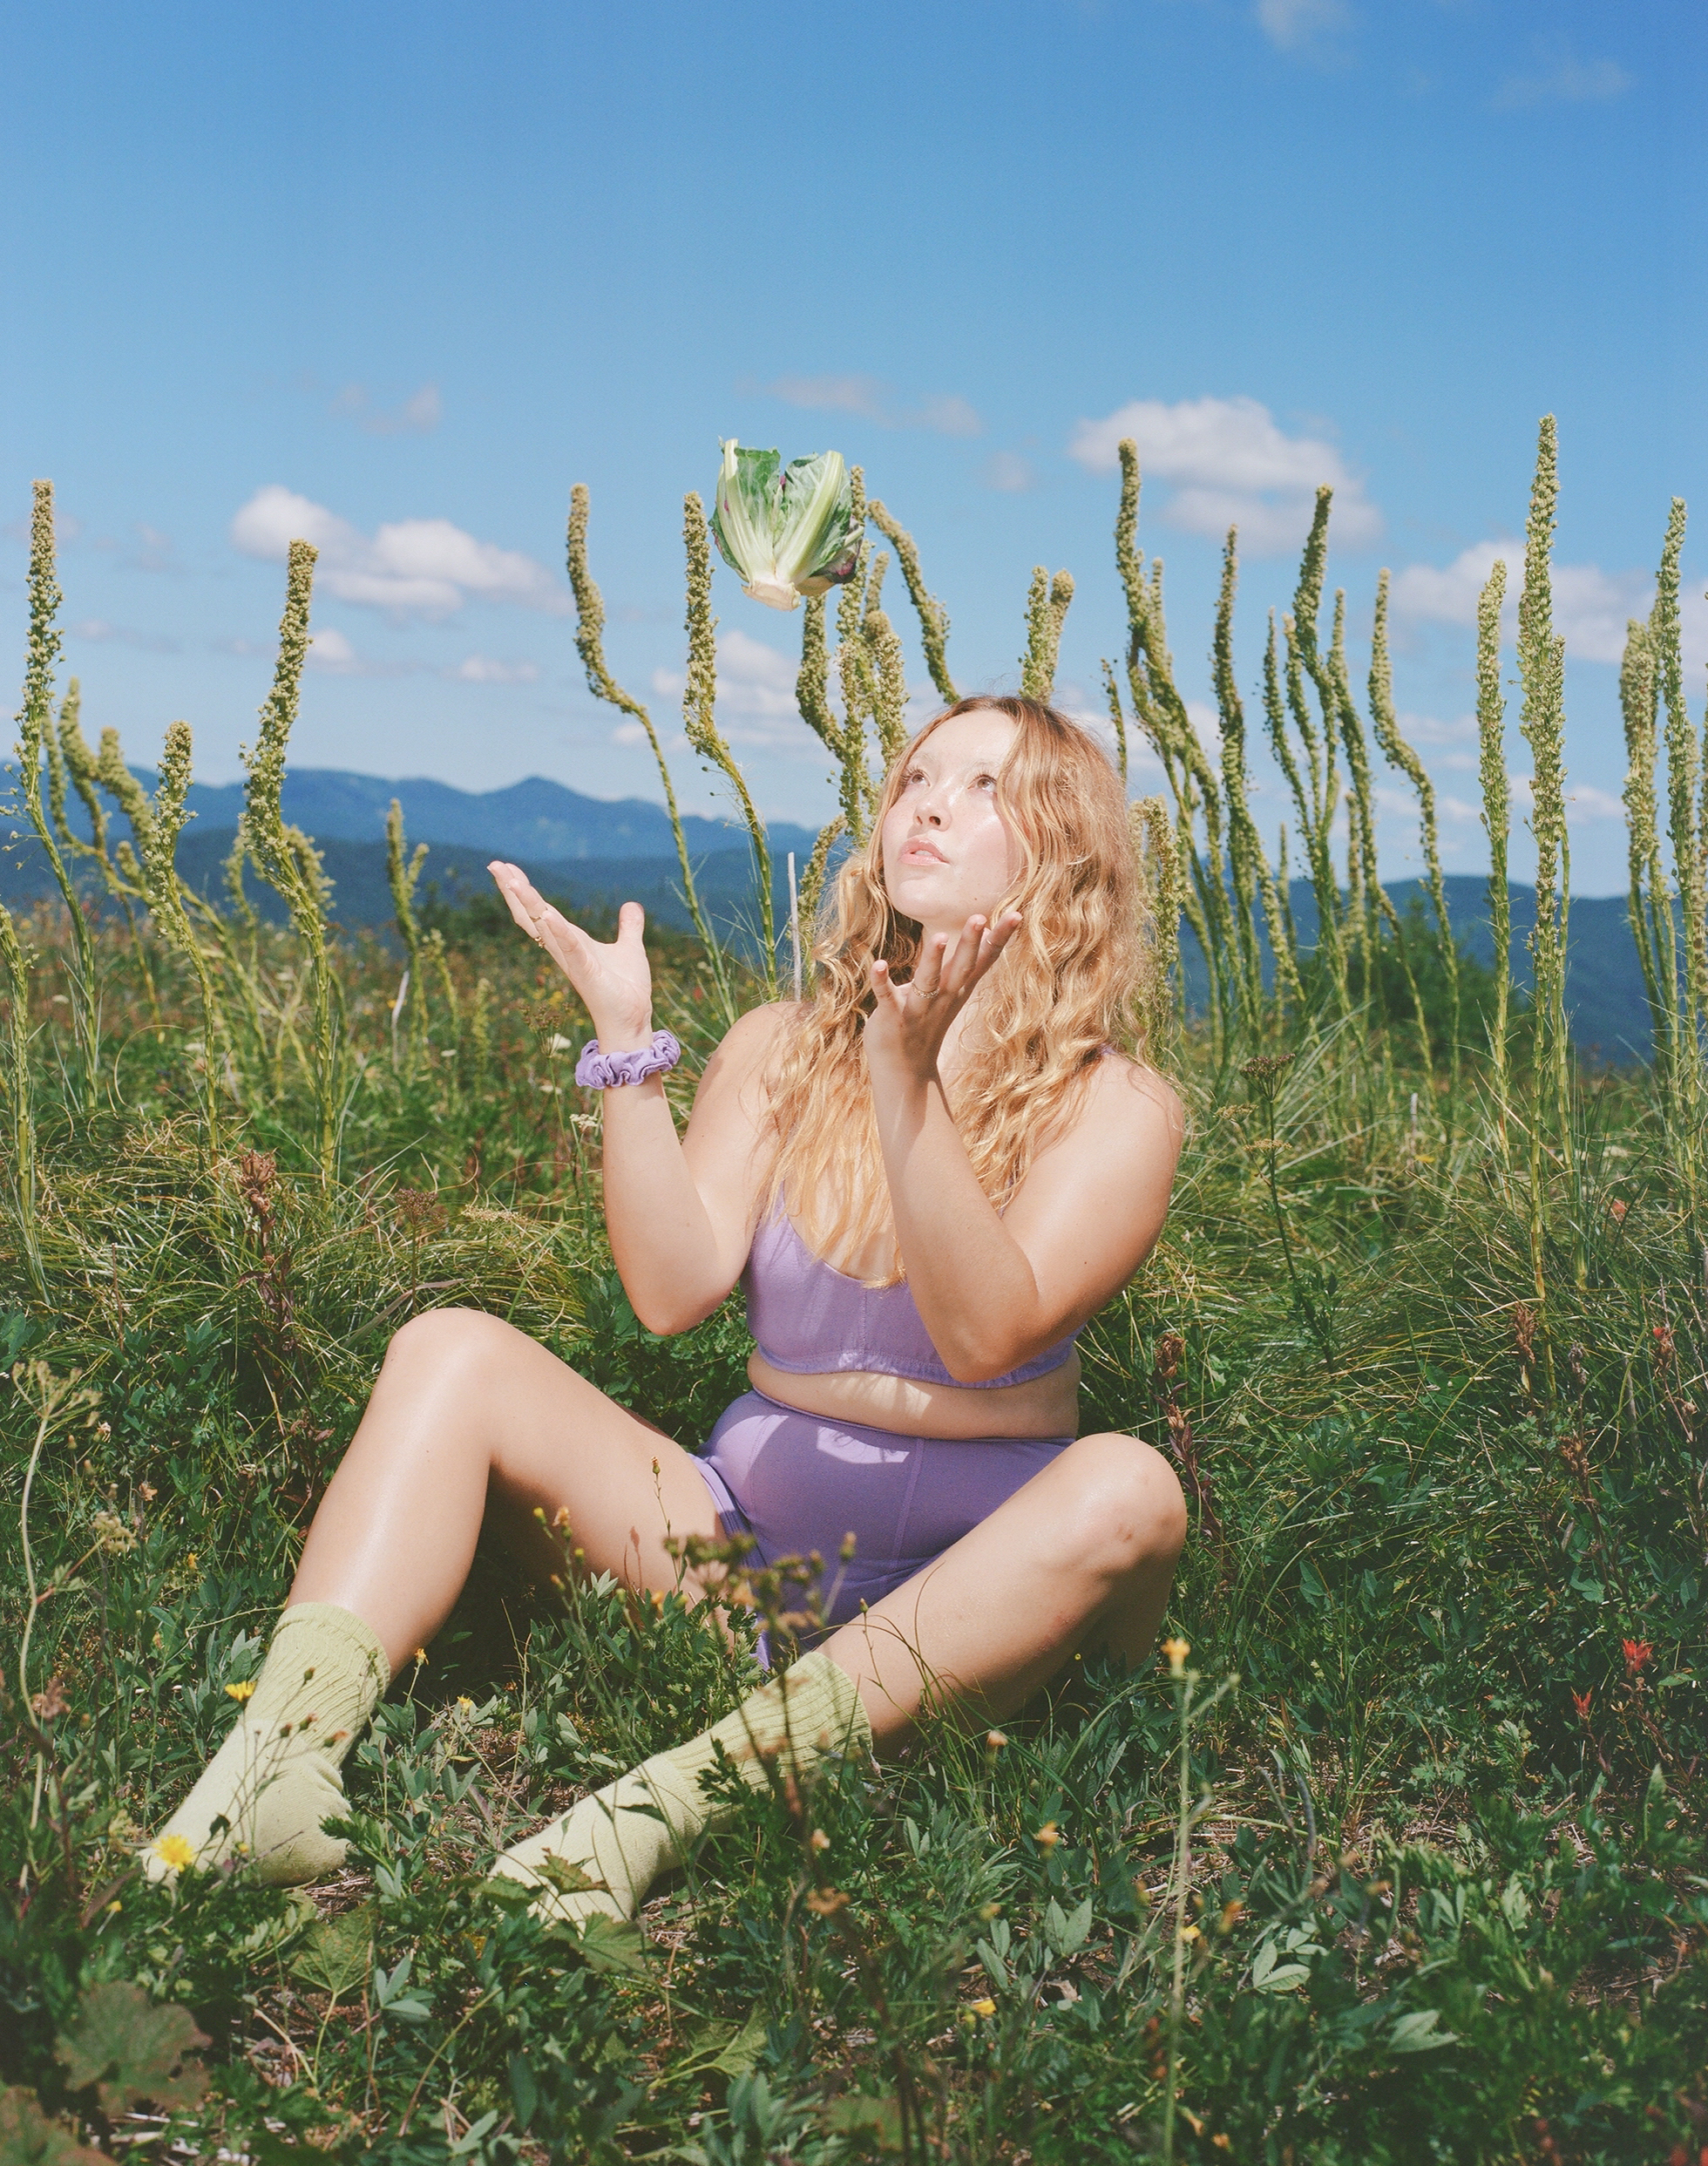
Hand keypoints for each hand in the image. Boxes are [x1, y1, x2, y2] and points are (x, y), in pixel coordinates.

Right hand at [488, 862, 653, 1048]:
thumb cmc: (625, 990)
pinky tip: (547, 914)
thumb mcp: (629, 948)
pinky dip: (558, 930)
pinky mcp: (586, 971)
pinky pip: (569, 947)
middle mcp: (564, 949)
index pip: (540, 911)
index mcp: (571, 941)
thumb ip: (629, 927)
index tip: (506, 867)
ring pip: (542, 926)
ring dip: (526, 902)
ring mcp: (572, 960)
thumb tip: (631, 906)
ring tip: (509, 880)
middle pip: (531, 915)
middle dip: (513, 890)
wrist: (632, 1020)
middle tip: (494, 864)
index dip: (524, 890)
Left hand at [864, 910, 1021, 1082]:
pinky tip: (878, 964)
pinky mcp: (893, 1019)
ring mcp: (919, 1010)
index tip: (1016, 914)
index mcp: (957, 990)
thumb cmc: (924, 1026)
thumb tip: (974, 936)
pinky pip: (887, 998)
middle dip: (970, 943)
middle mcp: (944, 999)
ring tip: (940, 937)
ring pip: (929, 983)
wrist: (904, 1072)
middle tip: (980, 917)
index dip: (1000, 938)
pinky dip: (882, 982)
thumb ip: (957, 967)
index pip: (984, 960)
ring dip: (934, 961)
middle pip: (962, 968)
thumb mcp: (947, 994)